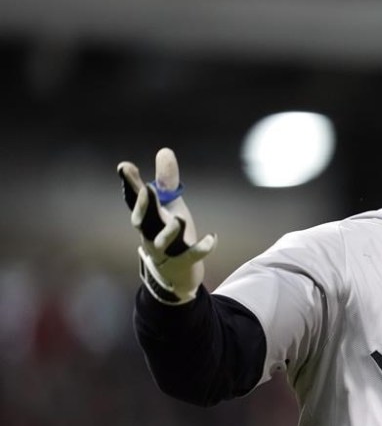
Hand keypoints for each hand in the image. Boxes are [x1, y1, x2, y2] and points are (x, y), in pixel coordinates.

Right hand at [118, 148, 216, 303]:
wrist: (175, 274)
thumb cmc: (169, 235)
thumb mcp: (170, 206)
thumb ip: (167, 180)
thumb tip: (164, 150)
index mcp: (147, 218)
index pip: (136, 199)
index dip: (131, 184)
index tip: (125, 167)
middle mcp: (151, 233)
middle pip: (144, 219)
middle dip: (144, 205)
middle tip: (147, 189)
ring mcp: (165, 250)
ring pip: (163, 240)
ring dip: (170, 230)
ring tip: (179, 218)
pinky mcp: (183, 263)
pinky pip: (191, 256)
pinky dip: (202, 248)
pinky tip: (213, 237)